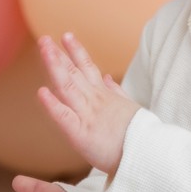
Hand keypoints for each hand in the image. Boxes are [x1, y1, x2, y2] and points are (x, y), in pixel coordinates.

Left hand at [38, 33, 139, 175]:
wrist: (149, 155)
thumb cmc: (139, 136)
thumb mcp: (129, 108)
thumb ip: (116, 92)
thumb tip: (106, 78)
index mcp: (105, 97)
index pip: (88, 69)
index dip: (77, 52)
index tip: (66, 36)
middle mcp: (95, 101)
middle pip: (74, 73)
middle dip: (59, 55)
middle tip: (44, 39)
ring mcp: (88, 115)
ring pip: (68, 87)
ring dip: (55, 67)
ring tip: (44, 49)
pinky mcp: (82, 134)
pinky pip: (65, 117)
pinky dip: (52, 105)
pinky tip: (41, 92)